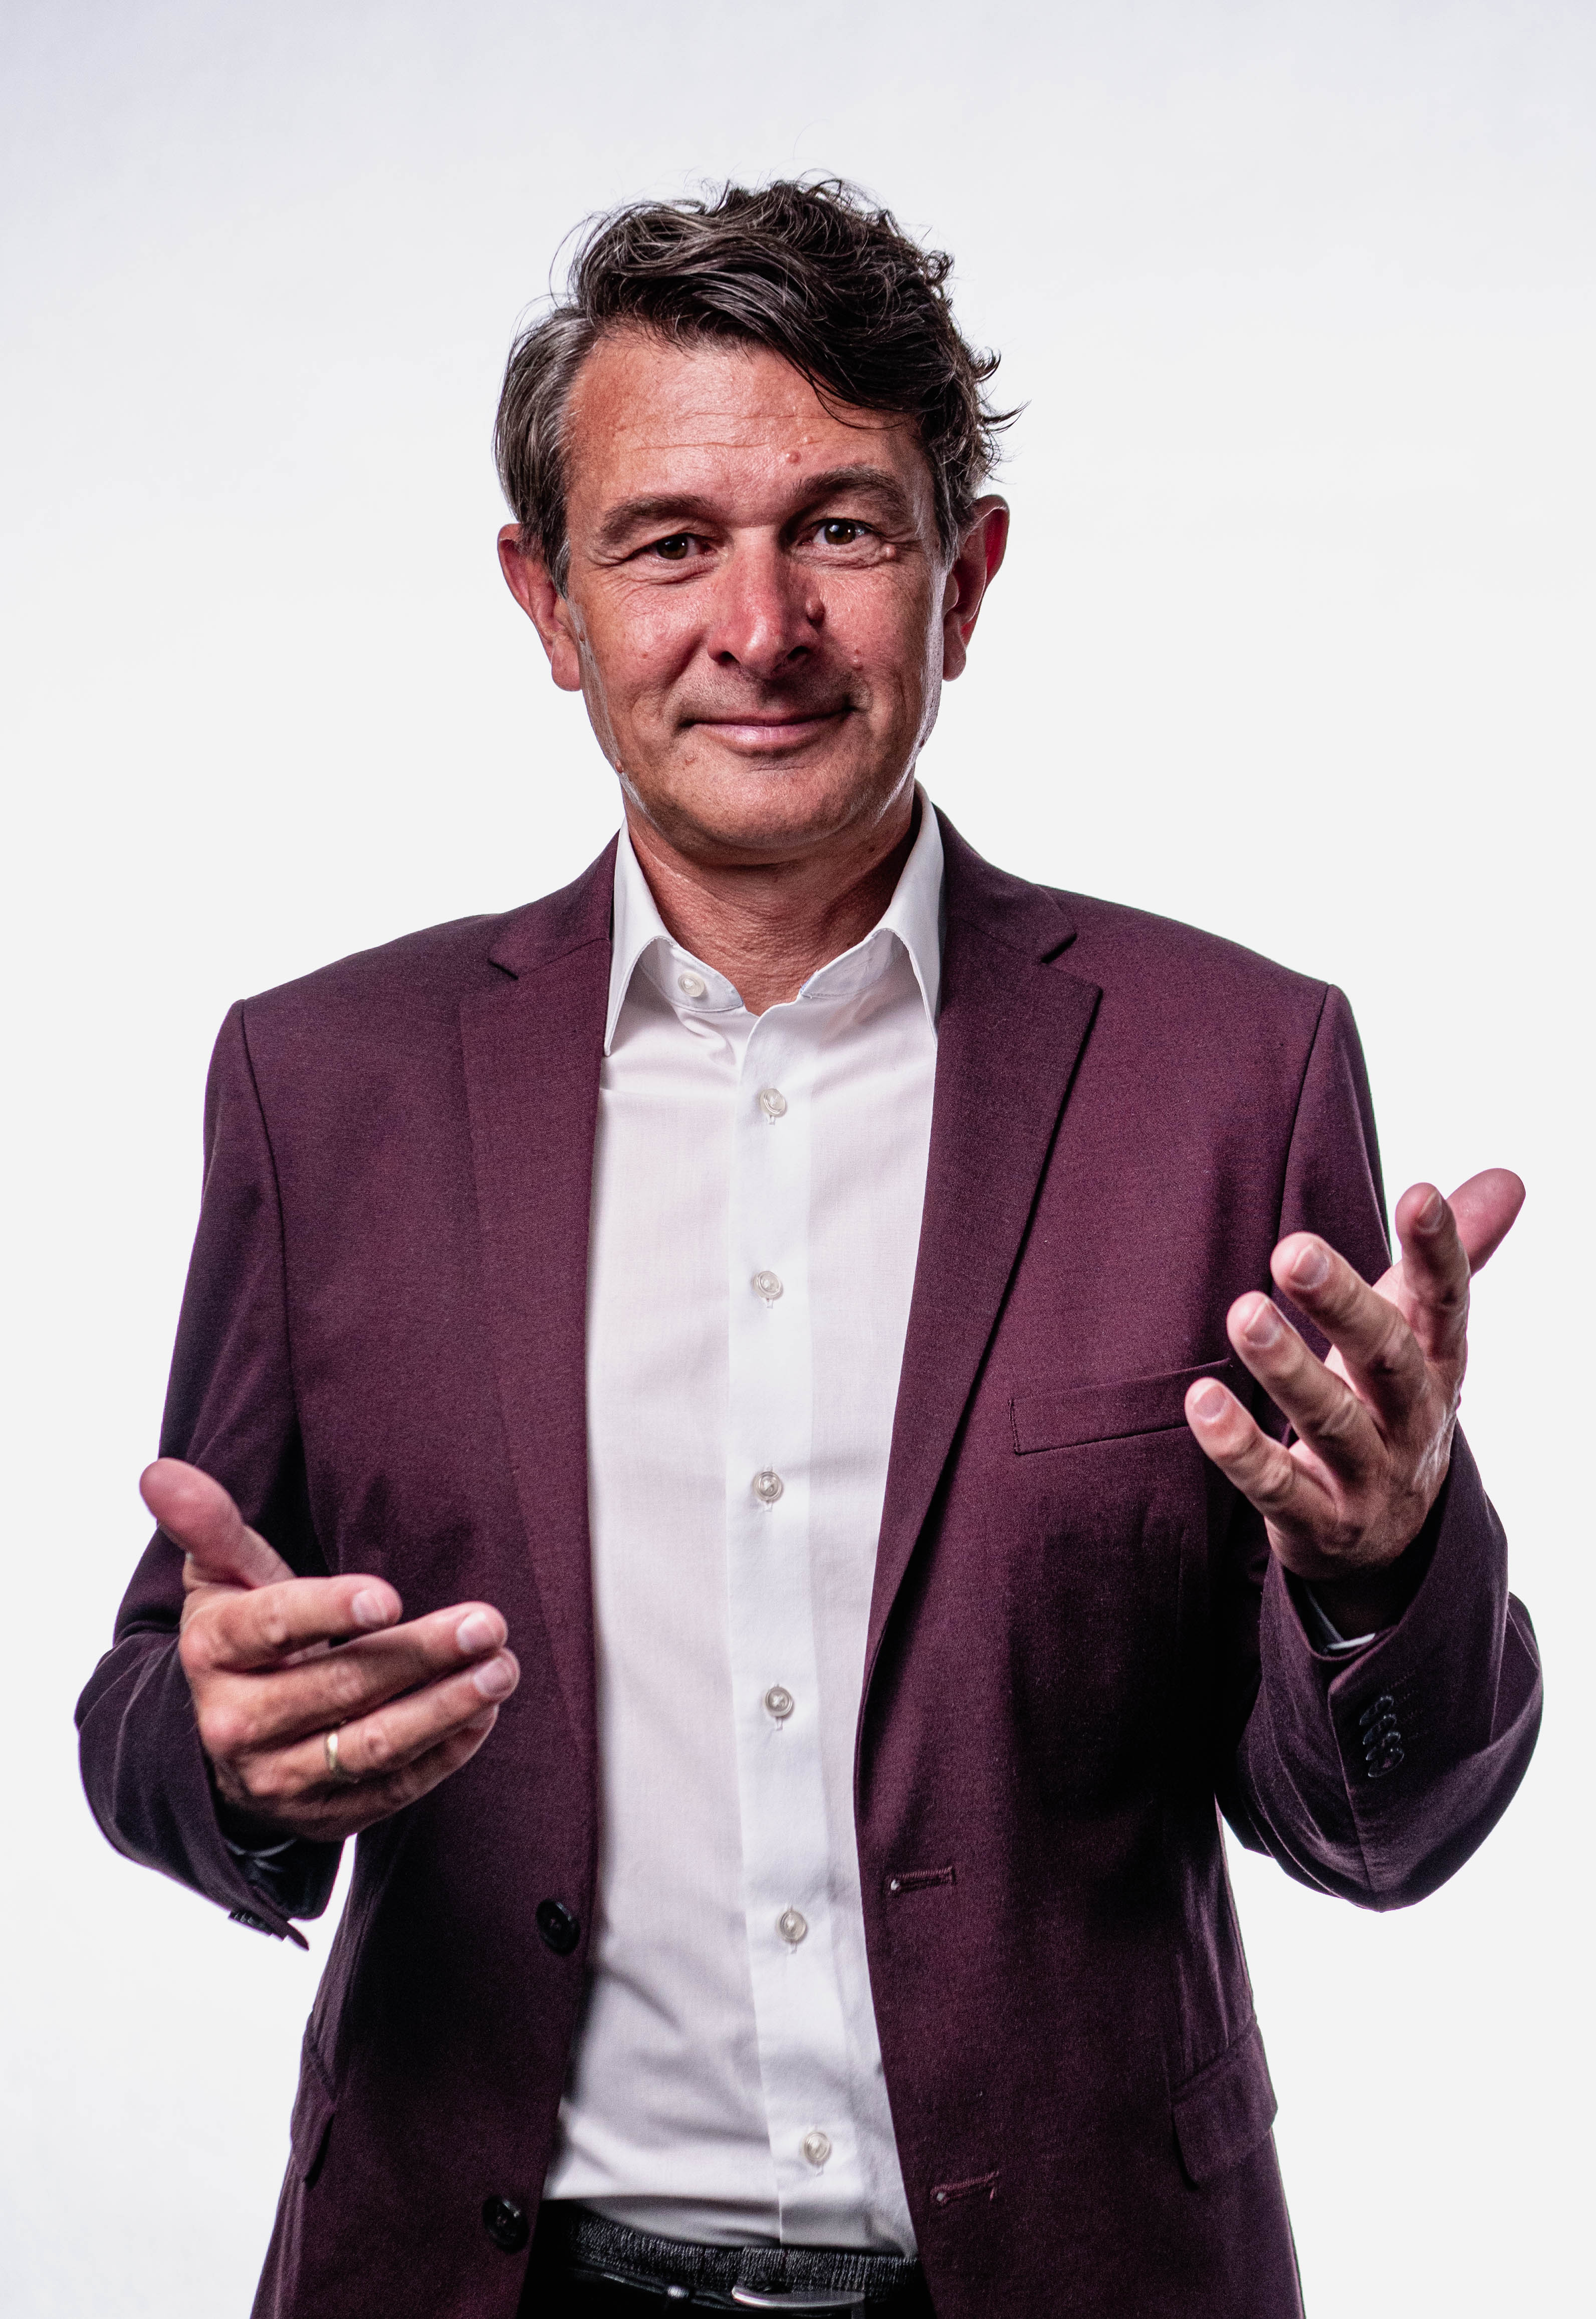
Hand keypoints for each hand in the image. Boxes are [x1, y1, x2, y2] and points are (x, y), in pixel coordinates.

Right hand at [144, 1458, 519, 1845]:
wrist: (223, 1740)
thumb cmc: (242, 1636)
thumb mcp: (223, 1579)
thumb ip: (208, 1524)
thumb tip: (159, 1471)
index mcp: (212, 1650)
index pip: (272, 1626)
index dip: (329, 1610)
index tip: (390, 1597)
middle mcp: (237, 1722)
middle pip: (340, 1687)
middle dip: (421, 1655)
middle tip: (488, 1623)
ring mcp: (279, 1779)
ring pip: (372, 1746)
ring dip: (446, 1708)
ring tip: (501, 1669)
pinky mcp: (322, 1816)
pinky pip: (392, 1789)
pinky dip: (444, 1753)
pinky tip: (482, 1714)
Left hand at [1184, 1169, 1524, 1633]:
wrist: (1386, 1544)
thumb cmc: (1389, 1408)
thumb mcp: (1421, 1338)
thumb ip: (1446, 1262)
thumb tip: (1507, 1177)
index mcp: (1437, 1366)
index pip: (1446, 1303)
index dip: (1439, 1251)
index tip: (1420, 1194)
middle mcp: (1412, 1422)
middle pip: (1387, 1359)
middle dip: (1344, 1305)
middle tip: (1292, 1251)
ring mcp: (1368, 1479)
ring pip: (1331, 1423)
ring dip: (1288, 1369)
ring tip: (1244, 1314)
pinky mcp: (1319, 1525)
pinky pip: (1276, 1487)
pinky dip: (1239, 1448)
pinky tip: (1202, 1401)